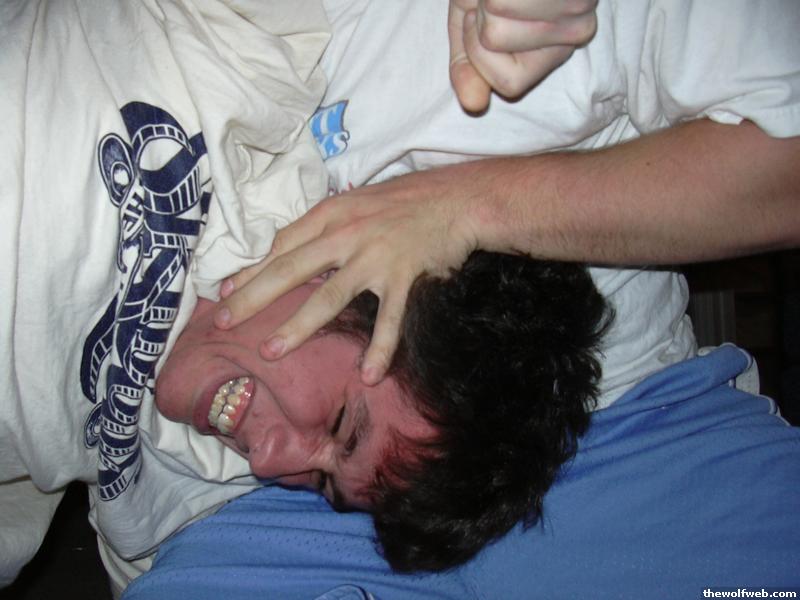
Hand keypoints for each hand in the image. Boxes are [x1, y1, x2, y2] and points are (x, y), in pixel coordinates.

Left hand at [214, 167, 481, 384]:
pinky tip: (369, 375)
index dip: (251, 270)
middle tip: (223, 321)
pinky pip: (390, 319)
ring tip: (271, 351)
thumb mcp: (357, 202)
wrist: (459, 199)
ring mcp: (376, 258)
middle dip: (253, 297)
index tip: (224, 293)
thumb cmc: (406, 201)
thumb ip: (325, 225)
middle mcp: (347, 235)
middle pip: (291, 270)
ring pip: (329, 297)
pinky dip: (381, 348)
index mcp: (332, 214)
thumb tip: (288, 249)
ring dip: (298, 326)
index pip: (282, 245)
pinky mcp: (405, 277)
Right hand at [449, 0, 597, 111]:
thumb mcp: (471, 22)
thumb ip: (469, 64)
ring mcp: (579, 1)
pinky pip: (501, 1)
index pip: (509, 84)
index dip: (479, 52)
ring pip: (500, 19)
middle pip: (497, 43)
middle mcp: (578, 28)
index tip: (484, 18)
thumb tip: (472, 104)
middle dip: (480, 12)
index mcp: (555, 50)